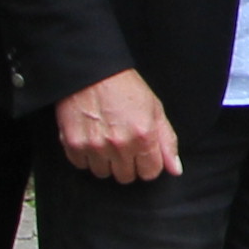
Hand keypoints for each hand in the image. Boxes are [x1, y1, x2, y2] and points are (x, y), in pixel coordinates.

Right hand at [59, 66, 183, 182]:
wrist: (92, 71)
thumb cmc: (125, 87)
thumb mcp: (155, 109)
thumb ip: (167, 142)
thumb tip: (175, 169)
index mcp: (143, 136)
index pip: (150, 173)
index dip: (147, 164)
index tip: (142, 154)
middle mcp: (119, 145)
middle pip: (126, 177)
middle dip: (127, 164)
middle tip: (123, 144)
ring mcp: (95, 146)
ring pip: (103, 174)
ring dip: (105, 161)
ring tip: (106, 139)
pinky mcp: (73, 144)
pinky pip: (81, 165)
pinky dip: (85, 155)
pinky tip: (91, 137)